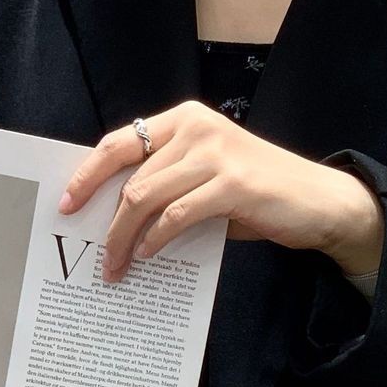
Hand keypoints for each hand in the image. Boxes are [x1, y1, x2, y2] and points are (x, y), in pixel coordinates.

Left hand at [59, 101, 384, 283]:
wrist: (319, 201)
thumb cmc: (260, 194)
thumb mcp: (208, 178)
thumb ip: (170, 183)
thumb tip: (120, 215)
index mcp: (184, 120)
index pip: (119, 143)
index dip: (88, 174)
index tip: (67, 203)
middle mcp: (196, 128)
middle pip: (129, 176)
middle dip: (105, 219)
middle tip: (95, 253)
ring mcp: (214, 153)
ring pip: (146, 197)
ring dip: (125, 238)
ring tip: (117, 266)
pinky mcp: (232, 184)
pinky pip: (176, 215)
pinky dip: (156, 239)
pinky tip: (148, 256)